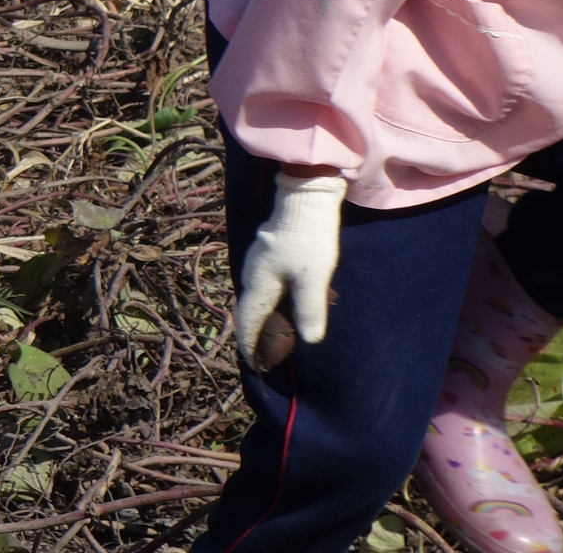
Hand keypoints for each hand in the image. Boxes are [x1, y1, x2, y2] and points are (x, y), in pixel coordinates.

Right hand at [234, 171, 344, 364]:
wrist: (305, 199)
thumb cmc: (309, 240)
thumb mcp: (314, 277)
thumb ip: (310, 309)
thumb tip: (310, 340)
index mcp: (259, 282)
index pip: (248, 319)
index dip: (249, 344)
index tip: (253, 363)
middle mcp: (252, 272)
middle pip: (249, 308)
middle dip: (255, 332)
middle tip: (266, 352)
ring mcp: (257, 260)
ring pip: (256, 295)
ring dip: (262, 315)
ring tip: (274, 331)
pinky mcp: (267, 251)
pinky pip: (263, 284)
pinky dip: (269, 300)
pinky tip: (283, 300)